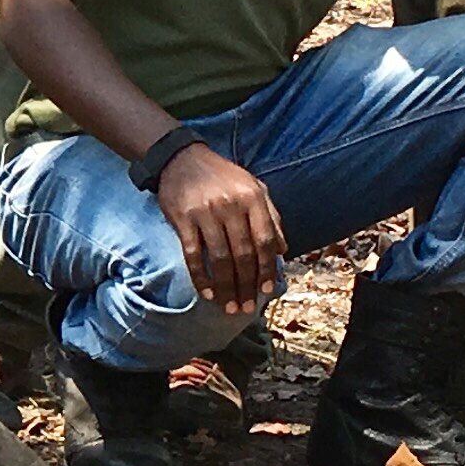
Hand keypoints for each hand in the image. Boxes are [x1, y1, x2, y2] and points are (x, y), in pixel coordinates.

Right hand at [156, 142, 284, 315]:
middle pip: (243, 254)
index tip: (267, 290)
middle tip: (247, 307)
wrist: (182, 158)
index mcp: (252, 198)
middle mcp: (230, 206)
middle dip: (247, 285)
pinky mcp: (183, 219)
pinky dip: (201, 277)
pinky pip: (193, 255)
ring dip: (226, 287)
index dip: (267, 268)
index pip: (265, 240)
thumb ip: (271, 216)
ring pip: (220, 259)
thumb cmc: (222, 176)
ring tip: (229, 307)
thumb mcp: (254, 187)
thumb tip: (282, 250)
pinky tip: (207, 293)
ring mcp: (205, 213)